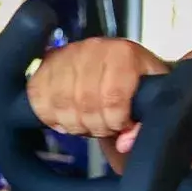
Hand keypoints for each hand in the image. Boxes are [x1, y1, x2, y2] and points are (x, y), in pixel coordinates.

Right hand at [26, 37, 169, 153]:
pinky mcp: (46, 62)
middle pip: (84, 102)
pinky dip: (49, 115)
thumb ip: (146, 122)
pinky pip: (38, 96)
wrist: (121, 66)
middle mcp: (93, 47)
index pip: (112, 96)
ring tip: (86, 125)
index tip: (121, 126)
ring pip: (60, 101)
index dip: (115, 121)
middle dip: (94, 125)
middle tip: (103, 129)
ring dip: (73, 123)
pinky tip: (64, 119)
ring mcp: (67, 53)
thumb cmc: (139, 84)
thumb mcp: (154, 100)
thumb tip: (124, 142)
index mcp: (124, 53)